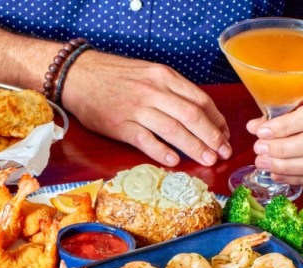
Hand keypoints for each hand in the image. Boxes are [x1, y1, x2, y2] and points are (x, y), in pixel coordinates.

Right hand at [62, 51, 232, 166]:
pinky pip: (145, 140)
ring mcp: (136, 109)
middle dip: (212, 136)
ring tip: (208, 159)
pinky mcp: (120, 125)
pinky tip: (175, 161)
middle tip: (223, 152)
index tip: (225, 134)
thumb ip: (170, 90)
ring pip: (173, 129)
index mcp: (164, 77)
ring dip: (194, 146)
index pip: (200, 99)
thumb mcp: (148, 73)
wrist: (78, 76)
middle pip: (191, 115)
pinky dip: (162, 151)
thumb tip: (197, 113)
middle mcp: (153, 91)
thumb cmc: (114, 76)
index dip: (216, 120)